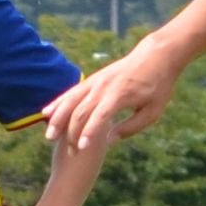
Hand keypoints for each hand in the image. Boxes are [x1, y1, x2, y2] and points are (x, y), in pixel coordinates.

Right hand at [40, 52, 177, 157]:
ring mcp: (97, 81)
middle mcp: (105, 87)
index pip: (100, 116)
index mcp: (120, 95)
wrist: (155, 56)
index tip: (80, 148)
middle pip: (81, 110)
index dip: (89, 133)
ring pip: (71, 99)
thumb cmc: (158, 86)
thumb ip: (130, 127)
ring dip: (58, 117)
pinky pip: (72, 91)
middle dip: (70, 130)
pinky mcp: (93, 79)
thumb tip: (107, 140)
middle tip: (64, 149)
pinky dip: (59, 102)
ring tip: (48, 135)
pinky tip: (47, 112)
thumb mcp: (152, 111)